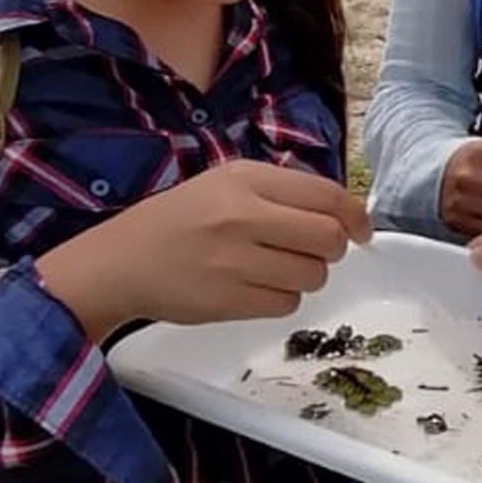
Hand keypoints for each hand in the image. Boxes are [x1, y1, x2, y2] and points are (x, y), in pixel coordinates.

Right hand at [35, 160, 372, 336]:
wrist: (121, 261)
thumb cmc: (178, 219)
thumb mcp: (224, 184)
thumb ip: (280, 192)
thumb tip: (342, 213)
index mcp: (244, 178)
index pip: (326, 194)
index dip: (355, 215)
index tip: (360, 230)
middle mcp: (241, 215)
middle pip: (327, 238)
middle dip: (333, 249)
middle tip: (313, 251)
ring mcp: (234, 261)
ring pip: (312, 275)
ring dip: (307, 276)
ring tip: (276, 269)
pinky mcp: (228, 301)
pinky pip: (286, 304)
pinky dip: (282, 298)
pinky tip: (257, 287)